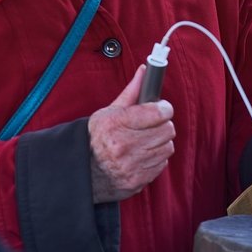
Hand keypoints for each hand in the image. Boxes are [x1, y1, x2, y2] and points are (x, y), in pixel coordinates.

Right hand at [88, 65, 174, 203]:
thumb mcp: (109, 111)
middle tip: (154, 123)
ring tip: (148, 139)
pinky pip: (162, 164)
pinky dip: (157, 158)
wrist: (83, 171)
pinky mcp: (137, 180)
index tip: (162, 107)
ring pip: (167, 147)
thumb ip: (131, 91)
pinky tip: (144, 154)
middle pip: (167, 129)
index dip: (164, 107)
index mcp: (117, 123)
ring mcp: (132, 165)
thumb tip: (144, 70)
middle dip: (163, 124)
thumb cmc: (96, 138)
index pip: (158, 112)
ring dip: (161, 142)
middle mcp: (125, 145)